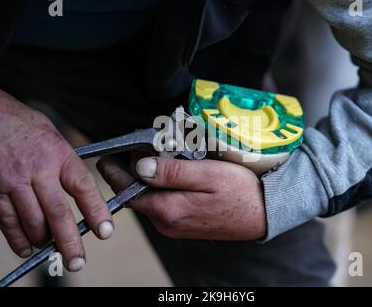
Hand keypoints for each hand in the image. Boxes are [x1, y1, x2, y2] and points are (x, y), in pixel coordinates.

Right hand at [0, 82, 112, 270]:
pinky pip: (7, 222)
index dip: (97, 211)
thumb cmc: (17, 121)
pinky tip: (27, 248)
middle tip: (78, 260)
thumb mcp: (51, 134)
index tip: (105, 230)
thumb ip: (65, 161)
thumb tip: (79, 186)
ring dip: (44, 241)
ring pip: (32, 222)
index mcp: (57, 154)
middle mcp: (36, 170)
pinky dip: (18, 239)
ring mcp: (11, 182)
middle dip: (70, 241)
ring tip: (53, 249)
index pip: (83, 187)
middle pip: (58, 213)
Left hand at [98, 155, 266, 239]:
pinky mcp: (183, 224)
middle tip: (143, 145)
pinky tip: (174, 172)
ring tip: (161, 154)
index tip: (107, 158)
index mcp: (168, 210)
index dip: (117, 172)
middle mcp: (167, 223)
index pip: (129, 191)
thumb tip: (140, 167)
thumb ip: (172, 172)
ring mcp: (174, 226)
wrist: (264, 215)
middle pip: (139, 193)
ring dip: (151, 177)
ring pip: (151, 197)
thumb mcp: (208, 175)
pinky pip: (164, 202)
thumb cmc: (241, 193)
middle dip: (137, 169)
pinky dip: (162, 186)